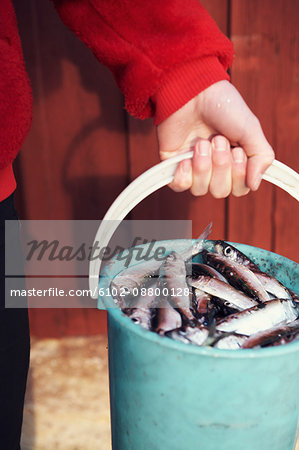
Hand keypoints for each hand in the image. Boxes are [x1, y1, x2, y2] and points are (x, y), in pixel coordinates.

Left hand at [156, 80, 273, 197]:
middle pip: (220, 191)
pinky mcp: (173, 164)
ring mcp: (193, 166)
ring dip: (203, 166)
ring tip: (201, 142)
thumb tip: (254, 185)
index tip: (237, 150)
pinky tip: (185, 159)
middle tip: (217, 140)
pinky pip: (179, 186)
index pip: (239, 189)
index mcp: (234, 161)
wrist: (192, 91)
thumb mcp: (251, 129)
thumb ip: (261, 158)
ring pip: (200, 190)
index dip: (238, 175)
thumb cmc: (223, 106)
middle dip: (220, 166)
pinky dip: (183, 176)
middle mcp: (214, 167)